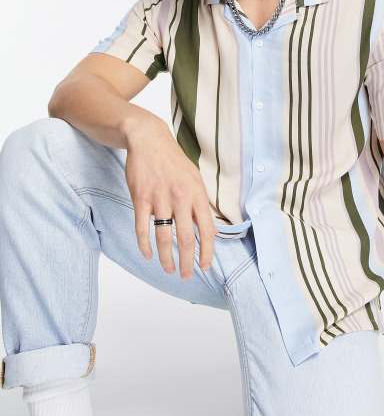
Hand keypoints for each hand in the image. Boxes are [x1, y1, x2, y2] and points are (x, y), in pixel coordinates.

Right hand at [124, 117, 216, 277]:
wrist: (149, 139)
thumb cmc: (174, 161)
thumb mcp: (195, 178)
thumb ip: (201, 204)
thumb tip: (211, 230)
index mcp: (197, 194)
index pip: (207, 230)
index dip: (206, 252)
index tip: (205, 266)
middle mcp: (181, 197)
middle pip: (185, 238)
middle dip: (187, 261)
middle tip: (185, 275)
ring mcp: (160, 197)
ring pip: (163, 236)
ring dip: (166, 257)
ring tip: (168, 269)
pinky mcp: (141, 197)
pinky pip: (142, 227)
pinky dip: (144, 244)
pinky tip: (147, 255)